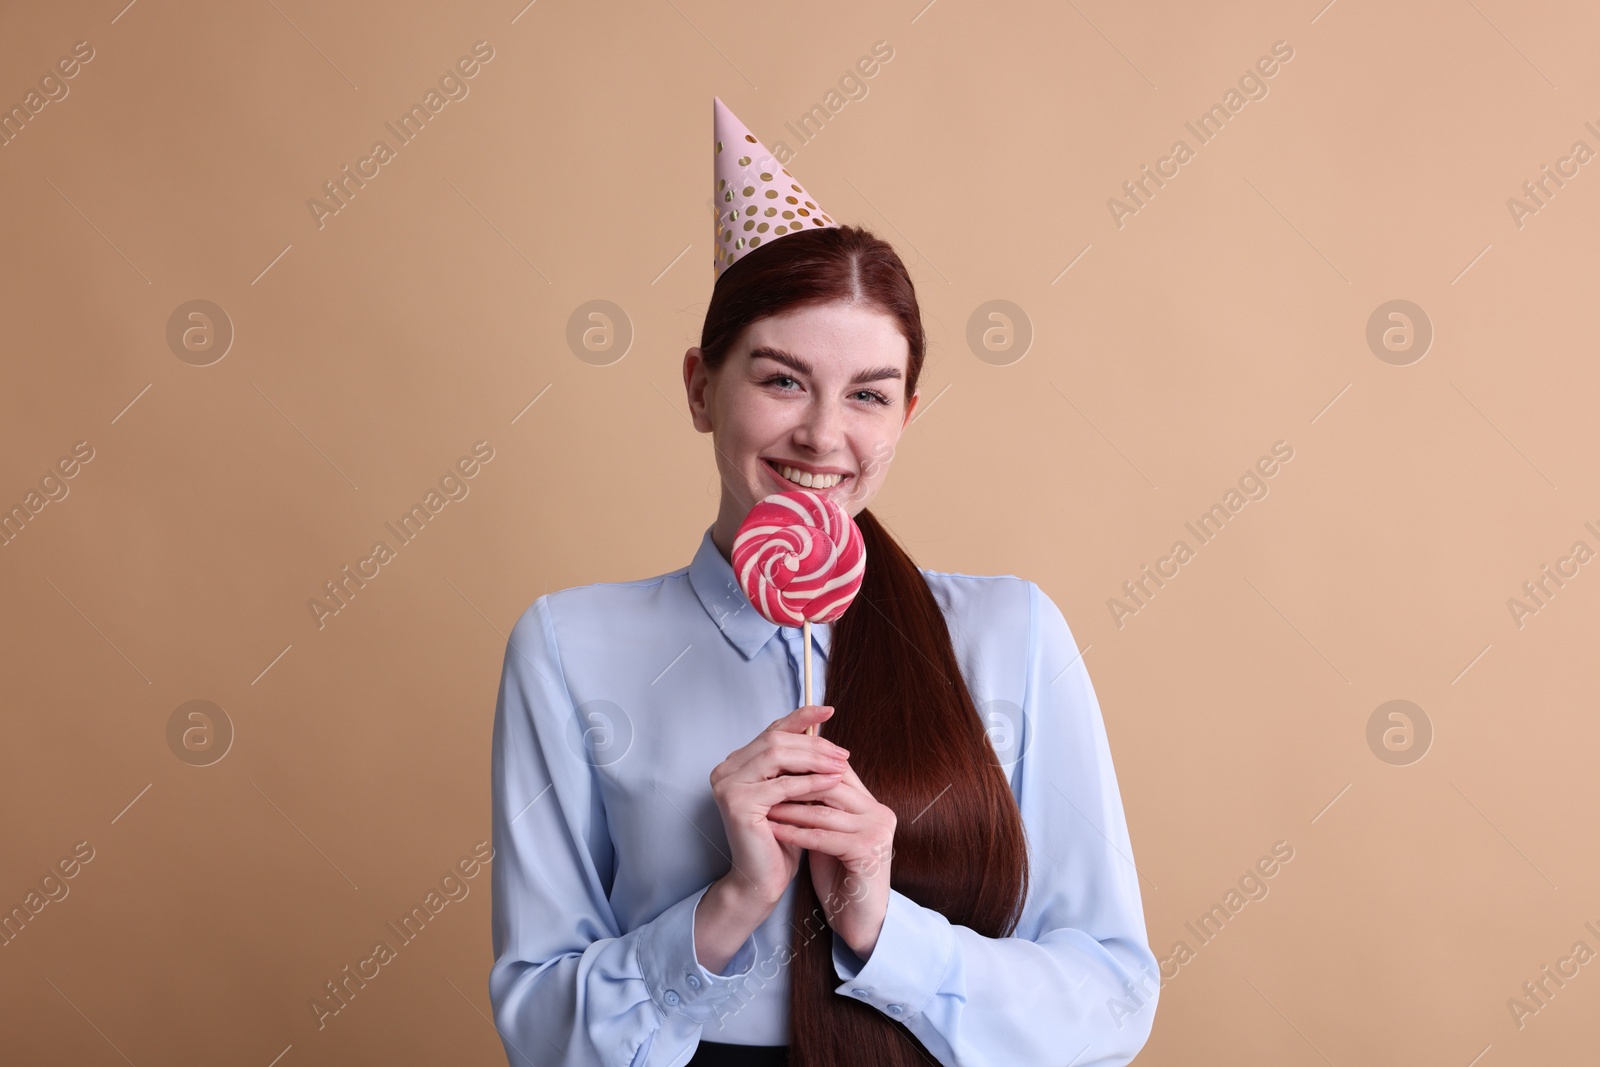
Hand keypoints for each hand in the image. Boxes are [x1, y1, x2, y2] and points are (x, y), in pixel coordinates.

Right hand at [708, 705, 851, 907]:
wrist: (761, 879)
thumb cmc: (780, 838)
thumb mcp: (790, 793)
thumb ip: (796, 765)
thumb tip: (823, 733)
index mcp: (736, 763)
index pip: (771, 730)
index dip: (800, 717)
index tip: (828, 710)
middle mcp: (725, 769)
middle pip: (775, 739)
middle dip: (814, 743)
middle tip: (843, 752)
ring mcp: (727, 785)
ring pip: (777, 756)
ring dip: (814, 758)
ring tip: (842, 764)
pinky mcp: (737, 803)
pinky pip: (781, 785)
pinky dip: (810, 782)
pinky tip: (832, 782)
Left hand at [766, 756, 895, 959]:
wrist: (859, 920)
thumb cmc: (841, 877)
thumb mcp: (830, 834)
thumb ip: (821, 807)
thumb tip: (790, 779)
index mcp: (873, 805)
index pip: (837, 772)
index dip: (804, 768)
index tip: (772, 768)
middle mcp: (880, 813)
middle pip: (831, 785)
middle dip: (794, 784)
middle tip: (763, 781)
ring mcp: (876, 832)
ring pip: (824, 811)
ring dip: (789, 809)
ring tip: (763, 805)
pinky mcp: (867, 852)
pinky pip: (823, 837)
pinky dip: (795, 833)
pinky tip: (774, 830)